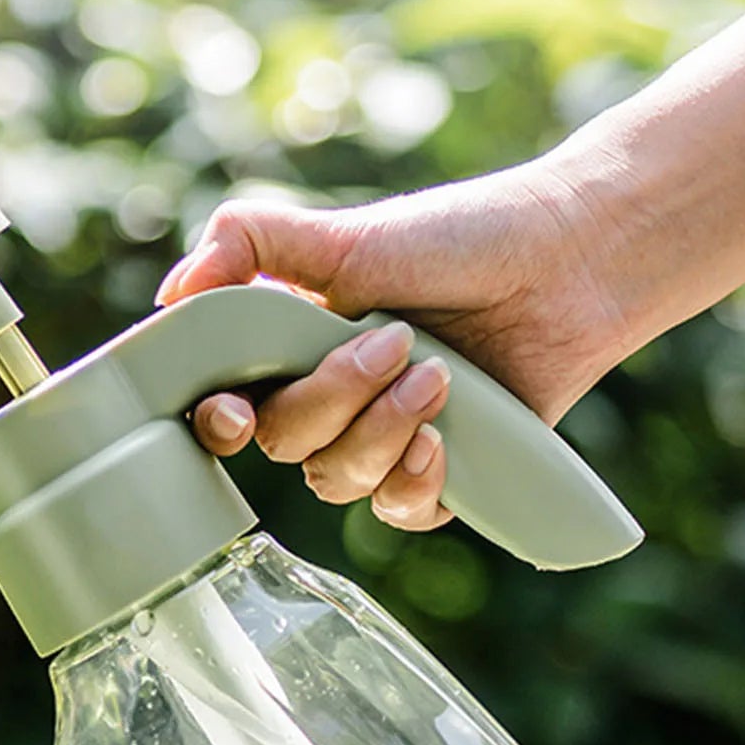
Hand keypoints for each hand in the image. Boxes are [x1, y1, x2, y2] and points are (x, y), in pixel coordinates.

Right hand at [157, 163, 631, 530]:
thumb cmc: (460, 238)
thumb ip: (251, 244)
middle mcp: (326, 404)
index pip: (225, 407)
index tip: (235, 413)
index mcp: (289, 351)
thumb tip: (175, 293)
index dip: (219, 422)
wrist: (570, 260)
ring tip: (440, 375)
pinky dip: (415, 479)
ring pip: (336, 482)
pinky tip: (444, 439)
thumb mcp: (345, 232)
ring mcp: (378, 444)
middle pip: (283, 445)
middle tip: (393, 343)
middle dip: (333, 400)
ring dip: (384, 431)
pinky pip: (395, 512)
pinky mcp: (435, 477)